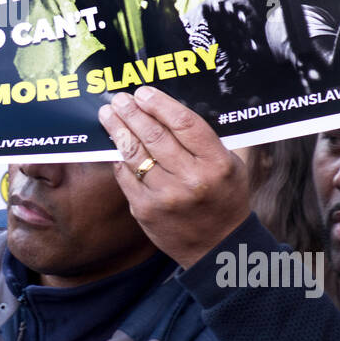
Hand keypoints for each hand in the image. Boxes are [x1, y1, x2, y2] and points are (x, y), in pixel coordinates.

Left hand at [98, 86, 251, 268]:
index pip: (184, 123)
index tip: (143, 93)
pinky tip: (114, 145)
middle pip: (155, 135)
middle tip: (119, 99)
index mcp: (217, 163)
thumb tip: (169, 109)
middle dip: (132, 113)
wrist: (217, 247)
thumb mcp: (230, 165)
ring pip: (135, 154)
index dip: (160, 104)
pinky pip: (126, 176)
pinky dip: (119, 158)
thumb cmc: (223, 198)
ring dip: (117, 130)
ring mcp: (166, 196)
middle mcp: (191, 179)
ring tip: (108, 115)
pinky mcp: (145, 210)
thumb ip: (205, 140)